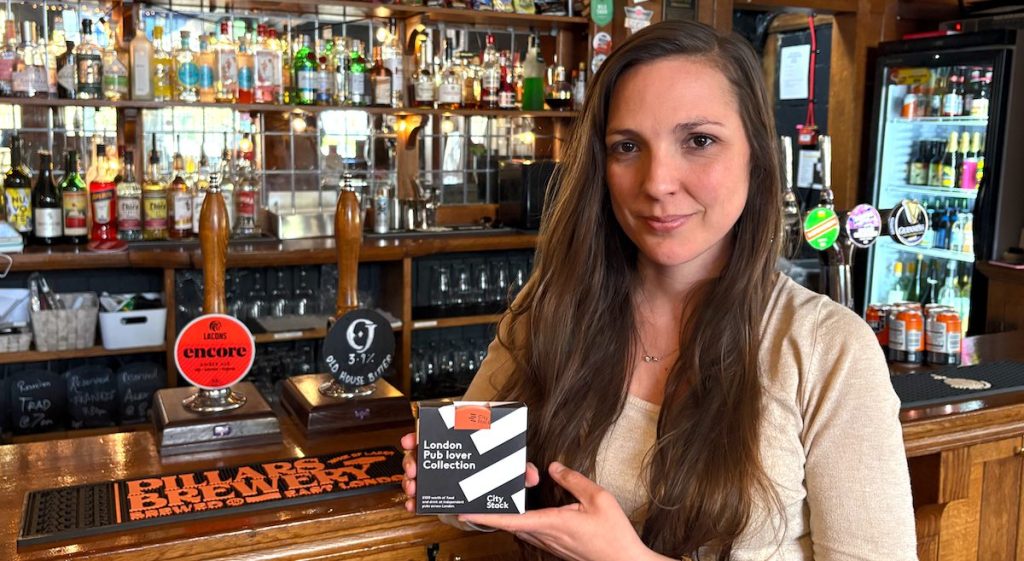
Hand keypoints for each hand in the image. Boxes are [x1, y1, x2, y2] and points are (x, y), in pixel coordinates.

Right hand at [399, 432, 540, 512]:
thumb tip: (531, 475)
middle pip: (420, 452)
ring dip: (410, 480)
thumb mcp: (510, 469)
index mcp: (460, 442)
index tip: (412, 439)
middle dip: (412, 459)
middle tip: (414, 469)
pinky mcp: (437, 492)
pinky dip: (415, 500)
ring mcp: (438, 474)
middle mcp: (445, 456)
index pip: (436, 432)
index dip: (420, 434)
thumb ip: (522, 469)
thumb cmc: (499, 472)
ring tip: (413, 488)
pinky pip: (422, 494)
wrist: (494, 495)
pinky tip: (413, 504)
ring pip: (417, 473)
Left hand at [458, 462, 657, 560]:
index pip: (511, 520)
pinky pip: (533, 532)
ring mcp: (551, 544)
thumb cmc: (614, 535)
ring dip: (509, 516)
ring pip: (521, 528)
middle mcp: (546, 536)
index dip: (486, 516)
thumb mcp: (598, 497)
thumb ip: (573, 480)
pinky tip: (527, 510)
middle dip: (496, 510)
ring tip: (501, 499)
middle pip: (511, 523)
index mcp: (553, 523)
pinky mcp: (557, 548)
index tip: (465, 512)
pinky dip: (523, 521)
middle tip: (481, 495)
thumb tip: (554, 468)